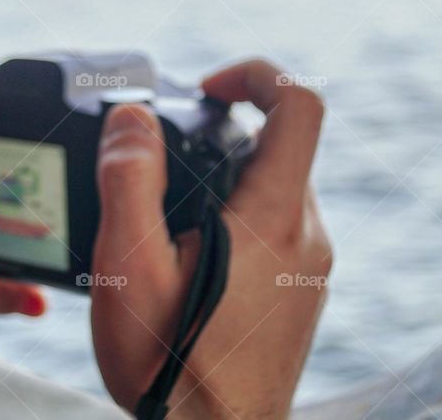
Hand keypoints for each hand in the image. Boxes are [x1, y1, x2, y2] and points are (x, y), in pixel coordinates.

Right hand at [91, 59, 330, 418]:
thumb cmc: (169, 366)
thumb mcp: (130, 265)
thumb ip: (130, 179)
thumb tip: (134, 115)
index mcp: (274, 218)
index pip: (300, 106)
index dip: (257, 75)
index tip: (208, 90)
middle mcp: (307, 237)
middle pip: (281, 147)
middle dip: (223, 137)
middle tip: (164, 168)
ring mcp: (311, 269)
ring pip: (277, 190)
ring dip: (227, 183)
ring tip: (168, 225)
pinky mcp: (302, 295)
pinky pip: (277, 231)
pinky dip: (238, 221)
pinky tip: (190, 263)